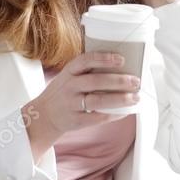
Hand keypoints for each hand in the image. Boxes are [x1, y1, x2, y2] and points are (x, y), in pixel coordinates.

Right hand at [23, 51, 139, 160]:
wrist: (43, 116)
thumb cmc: (63, 92)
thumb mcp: (68, 76)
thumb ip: (88, 71)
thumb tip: (121, 66)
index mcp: (69, 72)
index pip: (86, 60)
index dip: (104, 59)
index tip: (122, 59)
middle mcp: (69, 86)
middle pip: (96, 81)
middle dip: (119, 81)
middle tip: (136, 81)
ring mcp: (71, 104)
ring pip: (98, 101)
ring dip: (120, 99)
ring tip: (135, 97)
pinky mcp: (75, 121)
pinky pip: (97, 118)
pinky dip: (113, 115)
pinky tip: (125, 112)